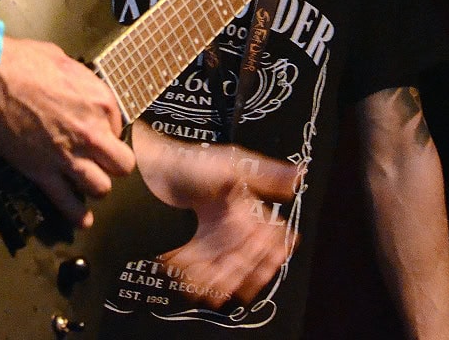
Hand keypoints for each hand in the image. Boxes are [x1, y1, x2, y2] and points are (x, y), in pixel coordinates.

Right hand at [0, 37, 133, 227]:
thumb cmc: (23, 62)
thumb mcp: (65, 61)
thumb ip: (82, 83)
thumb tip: (83, 93)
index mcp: (99, 101)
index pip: (120, 126)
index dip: (107, 129)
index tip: (96, 129)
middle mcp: (91, 133)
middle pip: (122, 164)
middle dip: (113, 163)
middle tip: (101, 159)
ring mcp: (67, 156)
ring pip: (101, 188)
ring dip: (96, 185)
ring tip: (88, 182)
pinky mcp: (43, 173)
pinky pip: (67, 203)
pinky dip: (76, 215)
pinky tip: (82, 219)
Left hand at [133, 126, 300, 307]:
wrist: (149, 172)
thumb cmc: (192, 163)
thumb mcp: (233, 164)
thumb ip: (267, 175)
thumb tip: (299, 177)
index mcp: (245, 209)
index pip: (270, 237)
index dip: (274, 251)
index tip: (274, 259)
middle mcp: (230, 227)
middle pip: (248, 259)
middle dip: (247, 270)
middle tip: (242, 276)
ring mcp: (210, 240)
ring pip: (225, 270)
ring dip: (224, 279)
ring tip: (218, 285)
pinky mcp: (188, 248)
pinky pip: (199, 272)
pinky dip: (200, 281)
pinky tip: (198, 284)